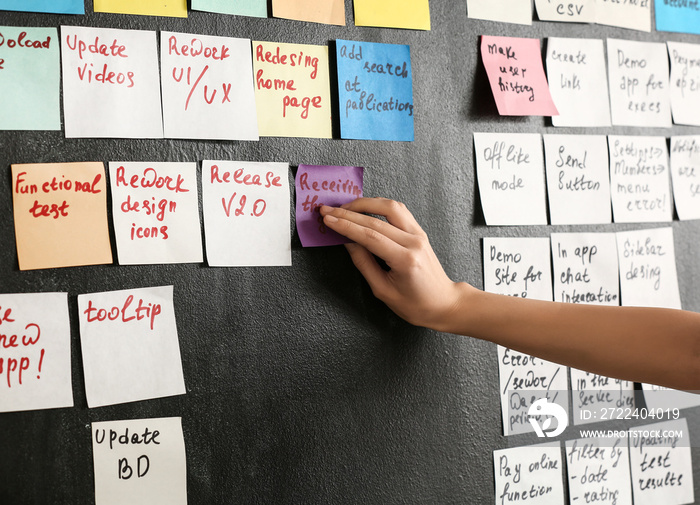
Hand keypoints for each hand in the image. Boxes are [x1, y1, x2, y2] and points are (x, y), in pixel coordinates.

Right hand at [319, 198, 468, 330]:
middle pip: (376, 221)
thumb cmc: (415, 304)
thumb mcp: (382, 290)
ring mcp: (419, 234)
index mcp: (405, 260)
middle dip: (348, 213)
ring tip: (344, 206)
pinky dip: (379, 206)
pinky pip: (398, 211)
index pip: (370, 236)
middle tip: (327, 210)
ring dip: (365, 203)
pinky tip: (365, 207)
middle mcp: (413, 242)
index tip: (327, 219)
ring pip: (390, 208)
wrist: (443, 302)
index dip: (346, 225)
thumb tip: (347, 241)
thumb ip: (364, 263)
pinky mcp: (419, 231)